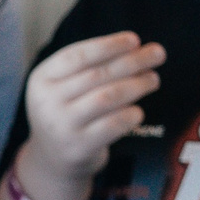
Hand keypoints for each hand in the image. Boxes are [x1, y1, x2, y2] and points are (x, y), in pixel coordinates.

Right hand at [17, 31, 163, 199]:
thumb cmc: (68, 111)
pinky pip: (114, 124)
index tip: (135, 40)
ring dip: (138, 84)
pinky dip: (132, 114)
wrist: (53, 159)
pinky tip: (138, 111)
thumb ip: (92, 66)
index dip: (109, 45)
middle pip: (98, 74)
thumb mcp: (65, 86)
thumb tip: (138, 48)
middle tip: (158, 54)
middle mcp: (47, 103)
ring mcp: (62, 126)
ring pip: (108, 97)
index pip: (77, 56)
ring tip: (153, 79)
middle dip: (133, 61)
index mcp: (42, 80)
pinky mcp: (79, 147)